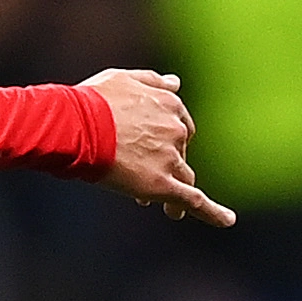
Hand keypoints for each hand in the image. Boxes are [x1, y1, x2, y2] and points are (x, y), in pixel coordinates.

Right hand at [84, 69, 235, 225]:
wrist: (74, 126)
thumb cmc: (91, 101)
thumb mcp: (122, 79)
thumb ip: (153, 82)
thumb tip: (176, 83)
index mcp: (169, 104)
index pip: (177, 126)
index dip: (164, 141)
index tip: (148, 150)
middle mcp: (175, 130)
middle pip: (179, 153)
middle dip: (164, 164)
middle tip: (139, 175)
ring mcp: (170, 159)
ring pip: (185, 178)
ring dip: (178, 189)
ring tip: (171, 210)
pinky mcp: (162, 186)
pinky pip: (194, 201)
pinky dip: (214, 213)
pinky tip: (227, 221)